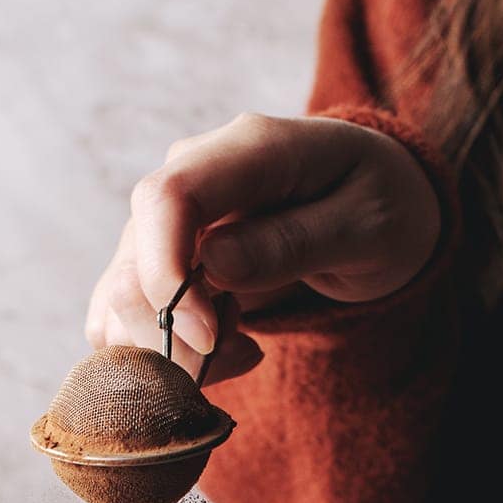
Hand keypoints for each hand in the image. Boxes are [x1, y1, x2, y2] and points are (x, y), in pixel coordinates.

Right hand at [86, 113, 441, 381]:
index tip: (206, 337)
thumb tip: (212, 263)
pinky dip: (166, 351)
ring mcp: (168, 219)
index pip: (167, 199)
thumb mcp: (368, 226)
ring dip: (173, 350)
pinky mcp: (159, 258)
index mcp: (248, 149)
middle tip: (244, 354)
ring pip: (121, 298)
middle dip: (173, 334)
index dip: (166, 275)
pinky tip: (222, 348)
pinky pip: (128, 314)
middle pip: (130, 261)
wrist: (374, 202)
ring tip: (245, 349)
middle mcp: (191, 174)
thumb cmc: (381, 205)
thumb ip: (293, 242)